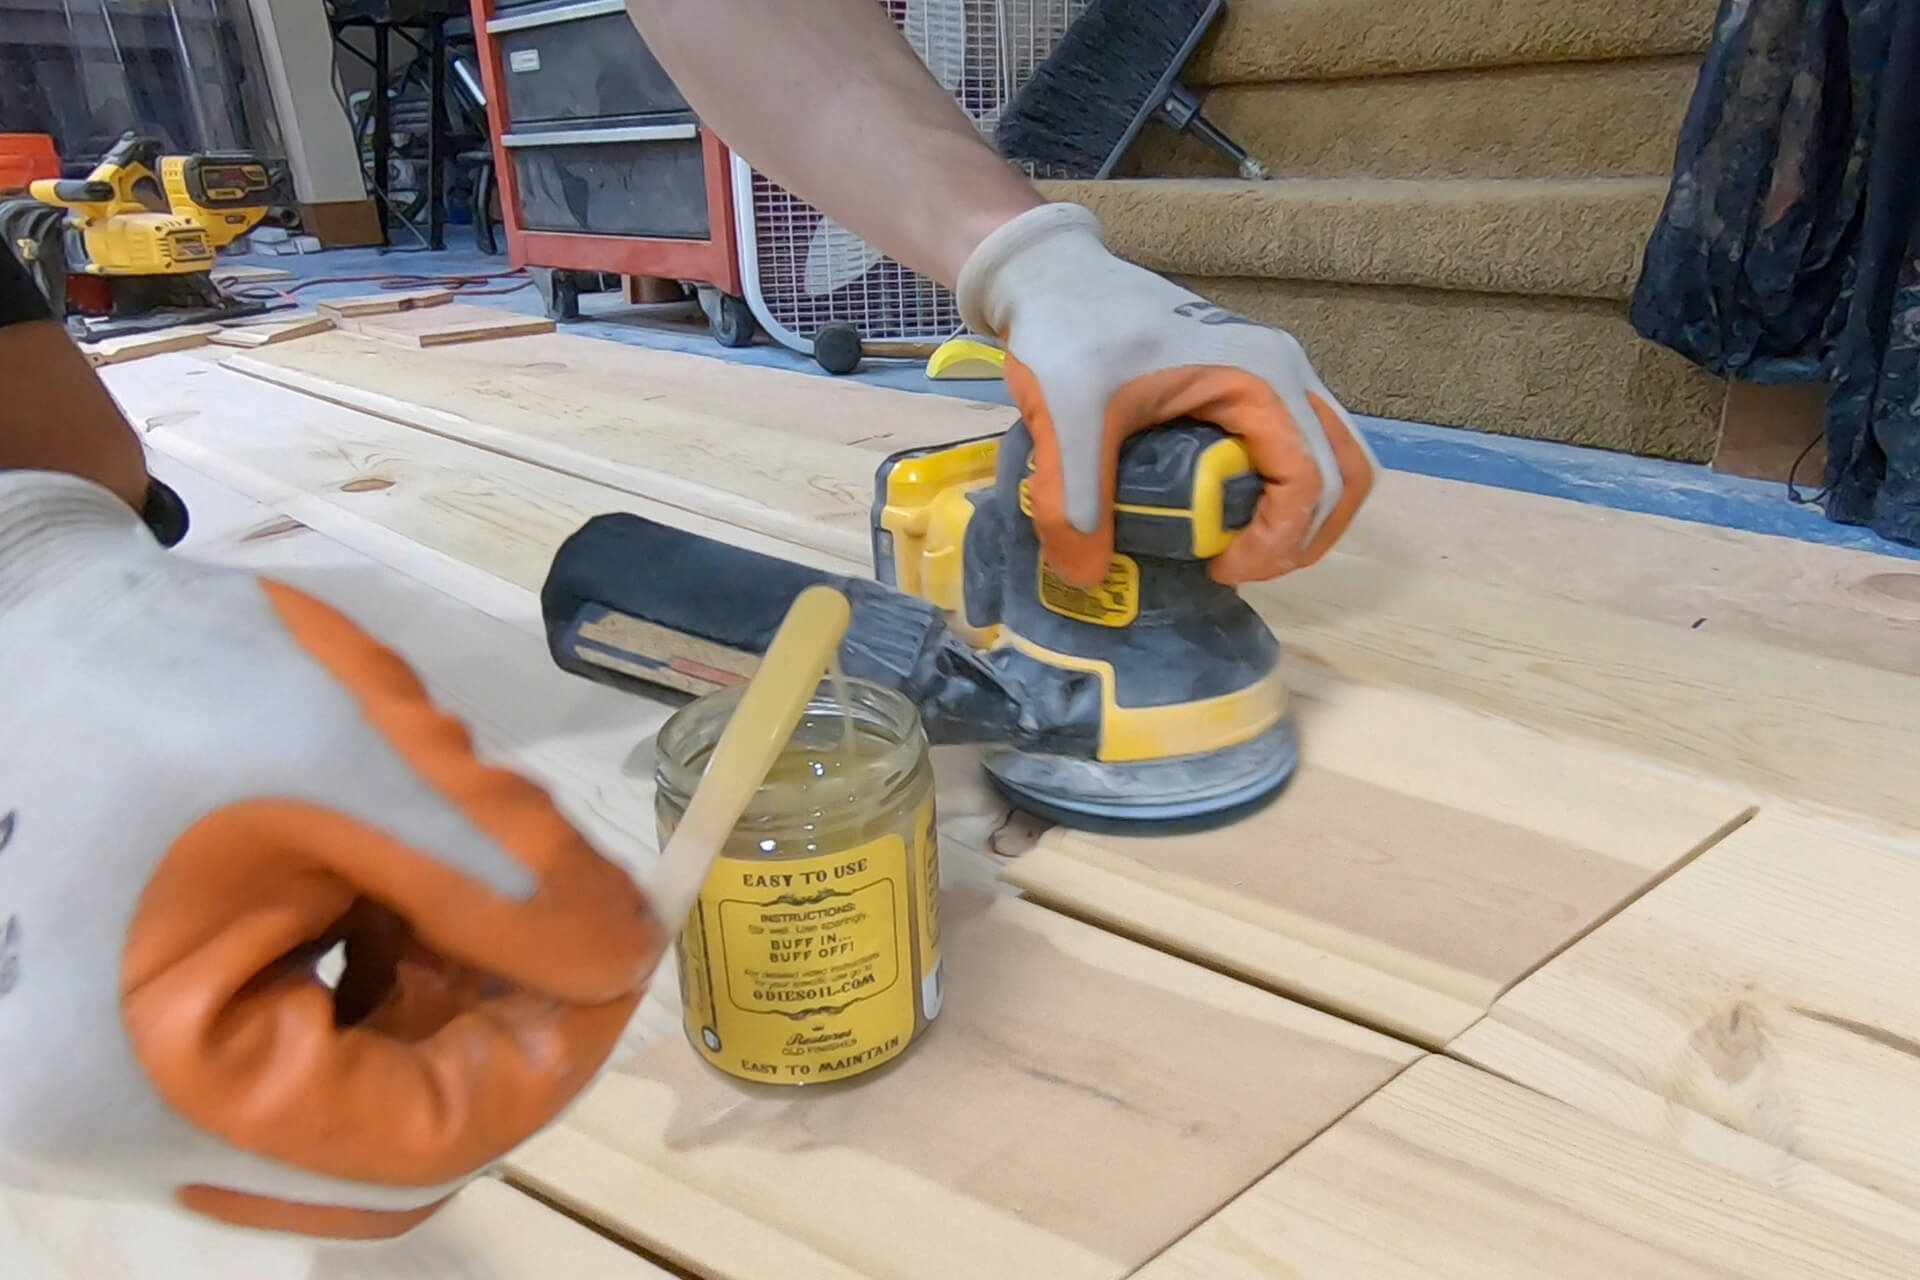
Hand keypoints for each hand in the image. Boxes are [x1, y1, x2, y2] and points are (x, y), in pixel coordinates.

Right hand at [0, 472, 662, 1238]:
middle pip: (390, 1127)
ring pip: (359, 1084)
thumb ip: (498, 869)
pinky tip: (407, 875)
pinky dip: (385, 966)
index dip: (549, 1049)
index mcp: (144, 1086)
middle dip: (499, 1007)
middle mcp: (125, 1128)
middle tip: (571, 904)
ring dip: (450, 981)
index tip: (622, 948)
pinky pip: (304, 1043)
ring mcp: (128, 1088)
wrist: (10, 615)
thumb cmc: (152, 674)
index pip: (418, 1141)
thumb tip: (628, 952)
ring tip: (479, 865)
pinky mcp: (142, 1037)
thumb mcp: (345, 757)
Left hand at [956, 202, 1375, 587]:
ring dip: (1301, 515)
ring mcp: (1274, 374)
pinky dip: (1282, 491)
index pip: (1312, 480)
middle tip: (1238, 566)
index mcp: (1260, 377)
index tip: (1218, 566)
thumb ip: (1076, 500)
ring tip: (1237, 548)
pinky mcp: (1252, 382)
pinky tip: (1221, 513)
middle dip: (1305, 537)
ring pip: (1330, 459)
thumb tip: (1086, 578)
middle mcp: (1284, 373)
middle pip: (1346, 473)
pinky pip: (1298, 446)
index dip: (1280, 541)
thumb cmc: (1069, 330)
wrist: (1055, 274)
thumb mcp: (1065, 416)